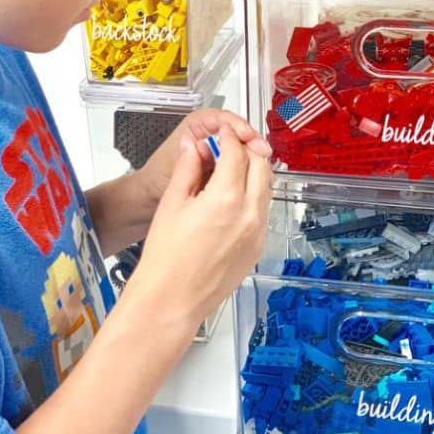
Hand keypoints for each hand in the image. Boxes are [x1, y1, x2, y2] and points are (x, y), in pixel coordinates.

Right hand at [136, 124, 272, 329]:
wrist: (172, 299)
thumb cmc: (166, 258)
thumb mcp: (172, 203)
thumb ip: (187, 168)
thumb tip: (194, 146)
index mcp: (226, 199)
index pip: (236, 153)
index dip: (227, 137)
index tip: (220, 133)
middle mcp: (249, 214)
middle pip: (260, 166)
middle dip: (245, 151)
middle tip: (228, 147)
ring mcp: (258, 232)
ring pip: (266, 188)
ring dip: (253, 172)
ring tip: (230, 171)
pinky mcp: (258, 247)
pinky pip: (263, 211)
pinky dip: (254, 196)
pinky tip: (233, 198)